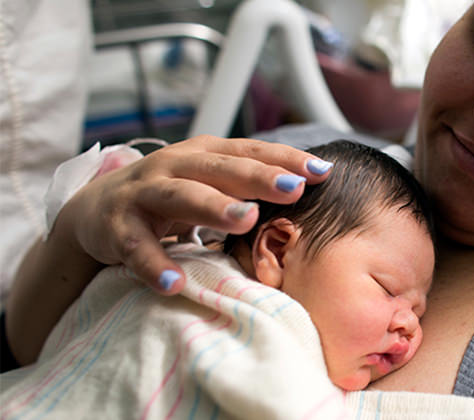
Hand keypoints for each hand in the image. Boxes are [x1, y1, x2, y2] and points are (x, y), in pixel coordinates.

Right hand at [57, 135, 332, 293]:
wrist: (96, 209)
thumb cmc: (171, 194)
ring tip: (245, 221)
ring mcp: (144, 194)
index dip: (285, 159)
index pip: (250, 152)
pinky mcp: (117, 227)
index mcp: (204, 154)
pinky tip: (175, 283)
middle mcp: (174, 166)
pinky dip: (155, 265)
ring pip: (181, 196)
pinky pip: (137, 247)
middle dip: (258, 178)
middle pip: (220, 169)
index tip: (322, 172)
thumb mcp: (210, 182)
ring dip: (213, 207)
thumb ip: (249, 182)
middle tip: (293, 190)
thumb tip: (313, 184)